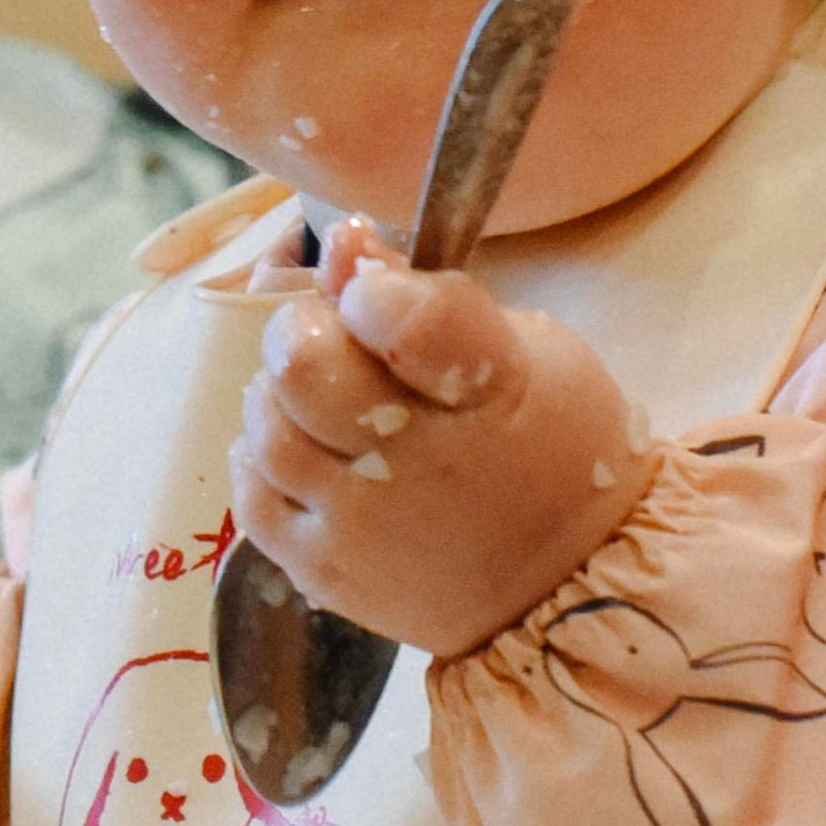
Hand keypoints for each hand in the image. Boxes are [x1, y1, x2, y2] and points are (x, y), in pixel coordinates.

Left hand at [232, 219, 658, 661]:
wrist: (572, 583)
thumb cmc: (553, 446)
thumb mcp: (526, 349)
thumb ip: (429, 295)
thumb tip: (343, 242)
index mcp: (490, 389)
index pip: (402, 318)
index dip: (370, 289)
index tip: (373, 291)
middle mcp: (420, 462)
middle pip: (304, 368)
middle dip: (302, 329)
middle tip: (332, 339)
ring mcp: (366, 525)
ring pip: (267, 428)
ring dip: (279, 396)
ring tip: (322, 400)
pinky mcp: (327, 573)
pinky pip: (253, 498)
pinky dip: (260, 459)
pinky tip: (299, 445)